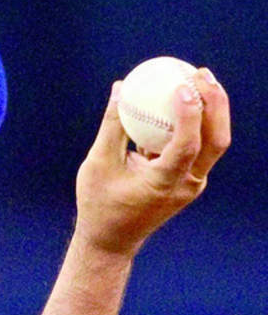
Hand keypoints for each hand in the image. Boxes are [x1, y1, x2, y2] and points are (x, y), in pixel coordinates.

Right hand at [74, 67, 230, 256]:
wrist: (110, 240)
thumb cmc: (99, 204)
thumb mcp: (98, 164)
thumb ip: (112, 126)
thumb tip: (122, 87)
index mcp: (163, 185)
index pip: (187, 146)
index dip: (189, 114)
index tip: (181, 85)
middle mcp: (185, 186)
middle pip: (216, 140)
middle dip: (215, 103)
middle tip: (200, 74)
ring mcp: (191, 184)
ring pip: (215, 143)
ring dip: (212, 109)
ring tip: (198, 78)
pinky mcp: (188, 180)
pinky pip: (199, 146)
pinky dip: (195, 122)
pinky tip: (183, 99)